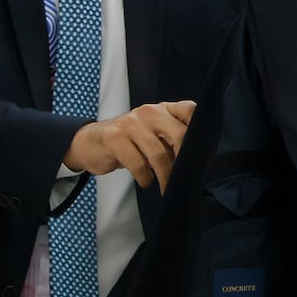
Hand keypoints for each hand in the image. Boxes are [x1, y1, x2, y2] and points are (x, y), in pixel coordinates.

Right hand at [63, 100, 195, 190]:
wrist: (93, 143)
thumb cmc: (131, 142)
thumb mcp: (154, 134)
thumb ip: (174, 139)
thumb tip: (198, 161)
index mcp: (163, 109)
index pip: (189, 110)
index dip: (200, 130)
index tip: (203, 152)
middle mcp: (149, 112)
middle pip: (179, 134)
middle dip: (184, 161)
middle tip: (186, 178)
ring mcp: (131, 123)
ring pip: (158, 154)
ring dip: (165, 176)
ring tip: (166, 187)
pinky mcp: (115, 138)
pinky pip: (138, 164)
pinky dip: (145, 178)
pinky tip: (146, 182)